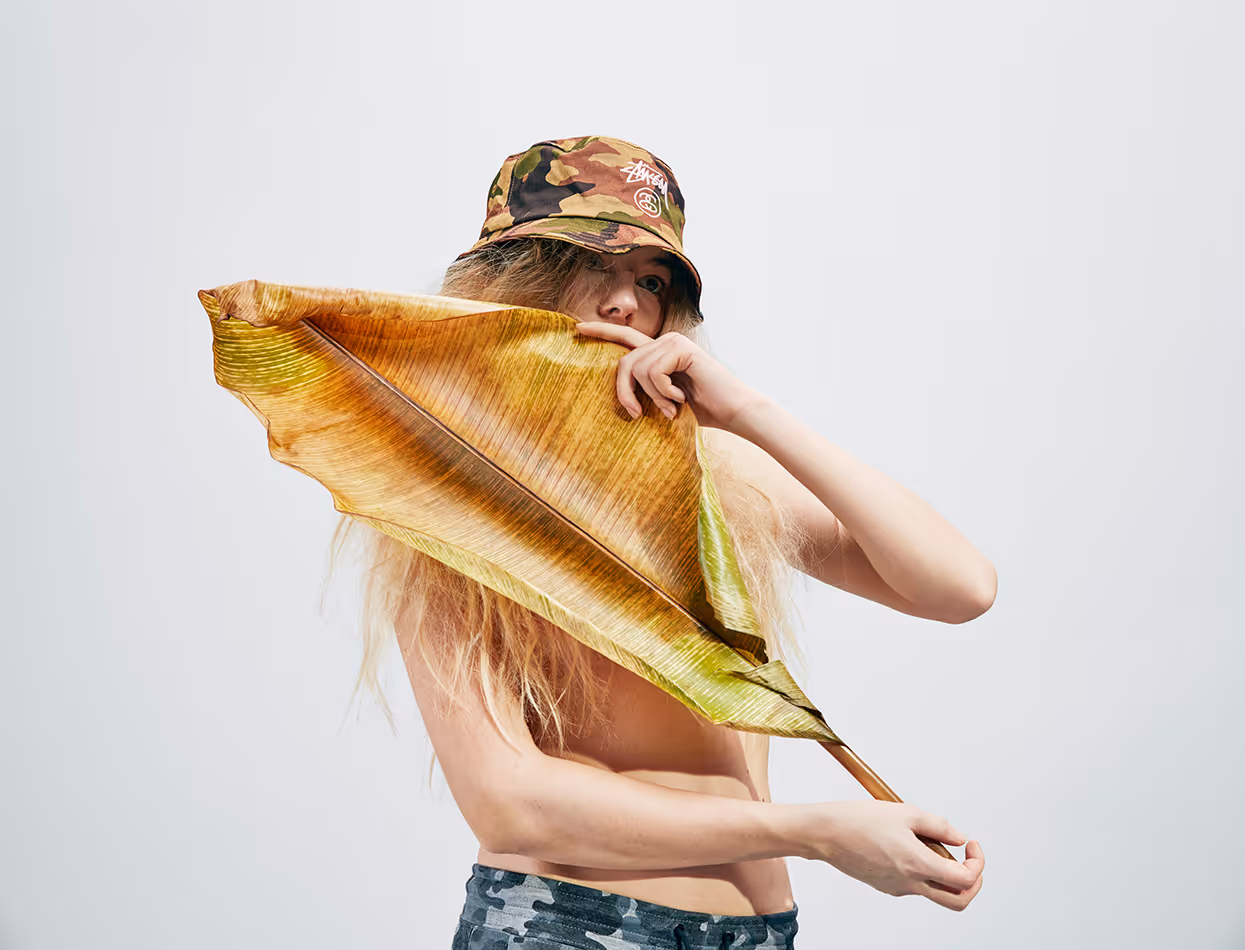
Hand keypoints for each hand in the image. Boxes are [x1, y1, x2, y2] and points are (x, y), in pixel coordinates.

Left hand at [574, 322, 765, 430]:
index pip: (625, 338)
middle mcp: (664, 341)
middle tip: (637, 415)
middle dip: (624, 392)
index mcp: (659, 352)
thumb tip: (618, 390)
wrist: (733, 411)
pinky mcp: (681, 348)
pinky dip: (664, 393)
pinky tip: (682, 399)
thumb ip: (644, 389)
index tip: (577, 327)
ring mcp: (673, 341)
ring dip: (654, 397)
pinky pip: (654, 373)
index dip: (601, 331)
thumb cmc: (701, 410)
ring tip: (673, 408)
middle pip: (624, 363)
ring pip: (639, 370)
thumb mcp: (663, 400)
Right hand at [804, 800, 984, 910]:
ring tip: (929, 843)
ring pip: (934, 891)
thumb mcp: (905, 812)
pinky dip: (921, 869)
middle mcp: (909, 883)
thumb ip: (938, 826)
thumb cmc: (857, 820)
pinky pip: (913, 884)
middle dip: (971, 882)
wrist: (824, 833)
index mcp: (917, 865)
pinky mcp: (885, 885)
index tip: (970, 845)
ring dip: (944, 873)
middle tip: (968, 860)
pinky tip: (907, 845)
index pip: (965, 879)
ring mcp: (896, 887)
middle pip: (957, 901)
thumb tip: (958, 837)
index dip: (977, 863)